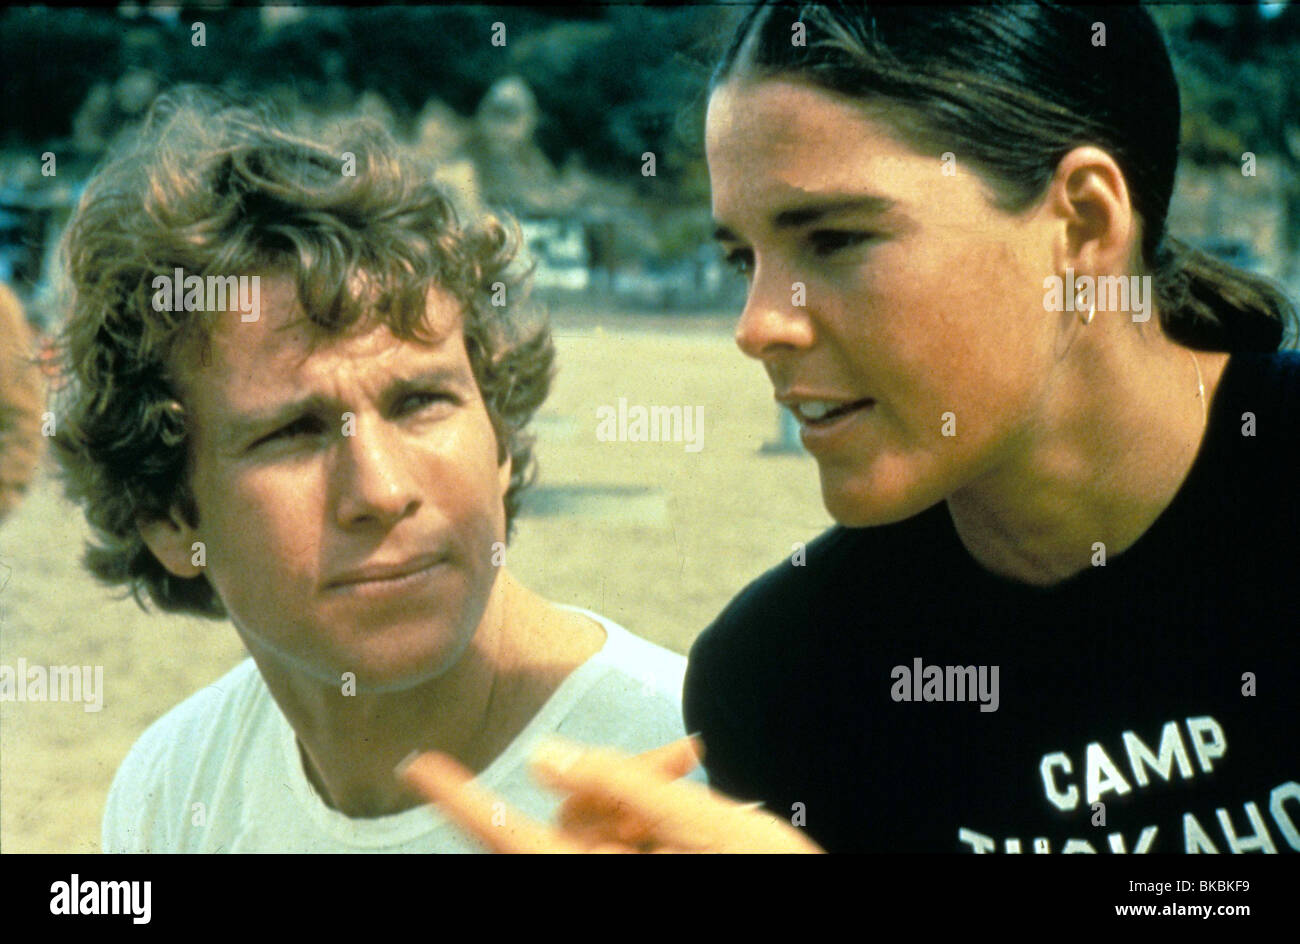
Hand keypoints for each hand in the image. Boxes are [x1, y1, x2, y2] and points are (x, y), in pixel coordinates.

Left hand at [396, 736, 822, 852]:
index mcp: (594, 881)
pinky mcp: (640, 870)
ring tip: (699, 766)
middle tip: (690, 755)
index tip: (418, 765)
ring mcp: (618, 878)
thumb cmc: (771, 881)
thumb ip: (622, 789)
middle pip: (574, 815)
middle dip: (619, 774)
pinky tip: (695, 782)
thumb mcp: (705, 829)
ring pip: (605, 821)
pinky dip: (655, 808)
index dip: (460, 799)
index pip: (506, 837)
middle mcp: (596, 882)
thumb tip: (544, 758)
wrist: (804, 902)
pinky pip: (629, 836)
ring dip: (645, 786)